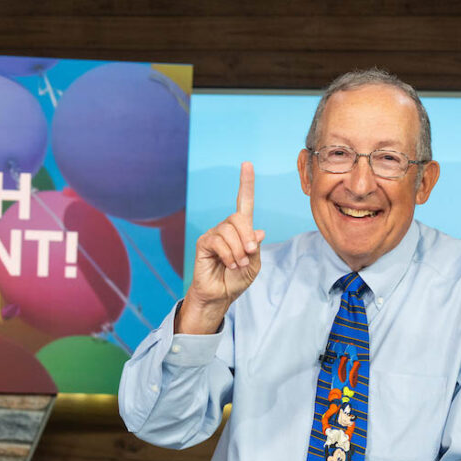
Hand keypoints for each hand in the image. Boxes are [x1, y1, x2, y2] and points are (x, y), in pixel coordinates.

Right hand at [176, 162, 265, 333]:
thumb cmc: (236, 280)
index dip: (245, 184)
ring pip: (229, 231)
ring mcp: (213, 234)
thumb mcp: (254, 264)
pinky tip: (228, 264)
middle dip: (247, 238)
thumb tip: (257, 231)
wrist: (220, 295)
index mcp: (241, 230)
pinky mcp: (203, 243)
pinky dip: (228, 255)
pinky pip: (218, 242)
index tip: (246, 165)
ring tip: (237, 264)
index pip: (243, 202)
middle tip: (249, 255)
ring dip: (238, 251)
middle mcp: (226, 228)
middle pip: (238, 218)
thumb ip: (255, 247)